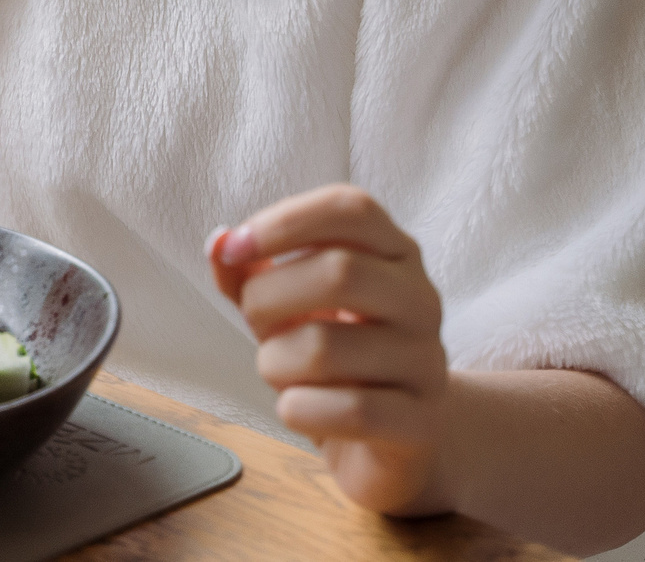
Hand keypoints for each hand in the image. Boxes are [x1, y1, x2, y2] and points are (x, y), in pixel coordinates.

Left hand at [210, 184, 450, 516]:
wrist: (393, 436)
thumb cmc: (333, 355)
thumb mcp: (288, 305)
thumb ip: (250, 273)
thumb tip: (218, 244)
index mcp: (394, 253)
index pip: (351, 208)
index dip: (286, 221)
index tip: (235, 249)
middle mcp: (421, 298)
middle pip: (340, 272)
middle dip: (269, 298)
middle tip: (255, 322)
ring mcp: (426, 361)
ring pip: (326, 348)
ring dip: (275, 362)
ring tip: (281, 371)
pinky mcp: (420, 422)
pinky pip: (350, 410)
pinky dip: (299, 409)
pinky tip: (297, 407)